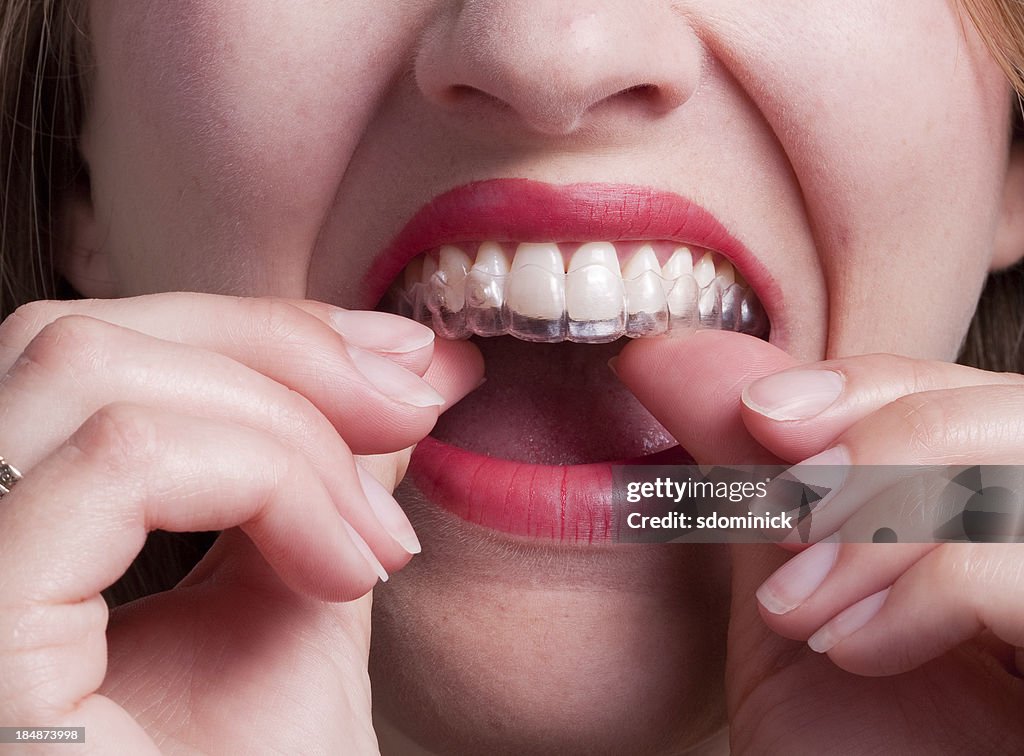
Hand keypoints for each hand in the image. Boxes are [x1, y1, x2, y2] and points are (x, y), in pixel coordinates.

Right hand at [0, 294, 483, 753]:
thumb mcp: (289, 601)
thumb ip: (313, 479)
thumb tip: (396, 370)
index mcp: (8, 528)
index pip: (94, 356)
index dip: (259, 332)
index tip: (407, 362)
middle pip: (79, 339)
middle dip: (277, 349)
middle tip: (414, 403)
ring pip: (89, 372)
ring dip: (283, 427)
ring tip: (377, 545)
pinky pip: (117, 463)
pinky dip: (261, 478)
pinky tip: (345, 572)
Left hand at [614, 331, 1023, 753]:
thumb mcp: (784, 607)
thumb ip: (753, 483)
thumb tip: (673, 357)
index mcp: (999, 531)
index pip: (969, 398)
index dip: (875, 383)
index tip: (765, 414)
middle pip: (1022, 411)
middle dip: (890, 430)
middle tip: (787, 492)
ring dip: (898, 505)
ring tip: (805, 594)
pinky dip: (936, 580)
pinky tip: (856, 644)